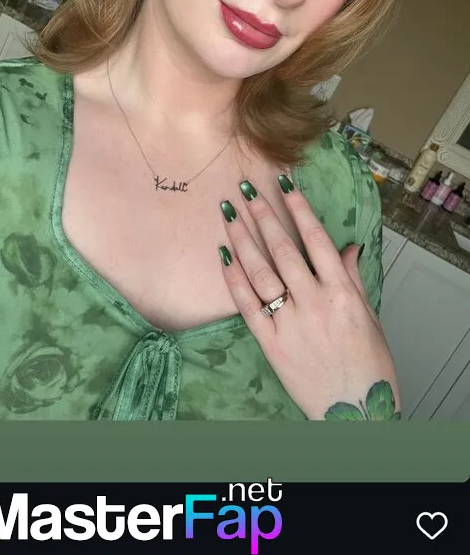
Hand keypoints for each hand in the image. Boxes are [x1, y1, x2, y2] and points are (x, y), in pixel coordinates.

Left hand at [218, 175, 400, 420]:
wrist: (356, 411)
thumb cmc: (368, 364)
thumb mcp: (368, 316)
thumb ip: (352, 279)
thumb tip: (345, 247)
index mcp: (342, 293)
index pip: (316, 239)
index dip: (298, 208)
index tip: (284, 182)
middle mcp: (315, 303)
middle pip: (283, 249)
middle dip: (262, 215)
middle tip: (245, 188)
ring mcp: (290, 323)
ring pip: (261, 272)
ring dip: (242, 239)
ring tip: (228, 213)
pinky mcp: (271, 344)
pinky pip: (247, 305)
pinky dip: (234, 279)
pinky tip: (223, 256)